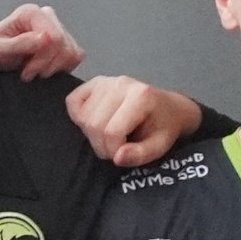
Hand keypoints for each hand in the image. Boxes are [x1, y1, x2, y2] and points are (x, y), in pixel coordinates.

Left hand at [0, 2, 84, 79]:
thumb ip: (20, 44)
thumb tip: (46, 37)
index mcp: (31, 13)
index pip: (54, 37)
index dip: (43, 59)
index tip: (26, 72)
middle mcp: (46, 16)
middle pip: (64, 45)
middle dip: (47, 65)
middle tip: (28, 74)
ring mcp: (56, 28)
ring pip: (72, 52)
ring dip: (53, 68)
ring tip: (33, 73)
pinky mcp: (63, 43)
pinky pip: (75, 57)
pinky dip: (61, 68)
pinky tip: (44, 70)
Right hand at [65, 75, 200, 167]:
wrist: (168, 107)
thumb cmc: (163, 127)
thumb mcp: (160, 146)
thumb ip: (140, 154)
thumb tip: (117, 158)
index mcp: (141, 96)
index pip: (112, 132)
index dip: (113, 151)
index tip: (123, 154)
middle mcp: (120, 83)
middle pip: (94, 124)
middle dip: (102, 146)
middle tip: (115, 149)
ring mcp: (106, 81)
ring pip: (83, 117)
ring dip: (92, 135)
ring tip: (109, 136)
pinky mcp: (94, 82)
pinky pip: (73, 102)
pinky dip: (78, 117)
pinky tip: (95, 122)